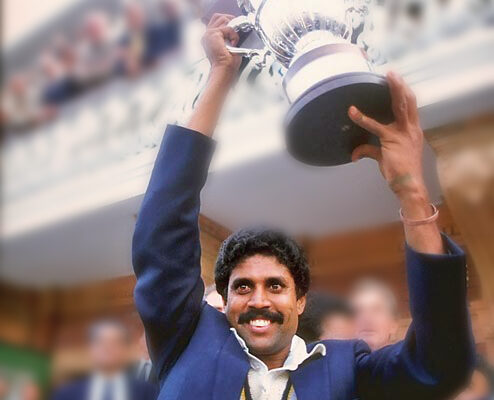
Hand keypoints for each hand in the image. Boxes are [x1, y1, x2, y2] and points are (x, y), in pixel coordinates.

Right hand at [202, 14, 241, 77]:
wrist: (224, 69)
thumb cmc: (227, 63)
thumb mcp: (227, 46)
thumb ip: (227, 35)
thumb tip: (235, 28)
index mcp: (208, 38)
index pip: (216, 21)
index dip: (226, 22)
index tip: (234, 30)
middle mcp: (207, 35)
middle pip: (218, 17)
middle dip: (229, 21)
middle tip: (235, 32)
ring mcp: (209, 34)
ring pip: (223, 19)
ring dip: (232, 29)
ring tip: (233, 40)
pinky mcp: (213, 34)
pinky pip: (228, 27)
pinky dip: (234, 35)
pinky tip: (233, 43)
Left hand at [348, 71, 425, 200]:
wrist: (409, 185)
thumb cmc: (400, 173)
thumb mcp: (384, 158)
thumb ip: (369, 151)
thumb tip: (355, 154)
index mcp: (413, 131)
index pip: (410, 108)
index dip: (405, 94)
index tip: (399, 82)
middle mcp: (411, 129)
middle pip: (409, 101)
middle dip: (401, 86)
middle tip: (393, 73)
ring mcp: (403, 133)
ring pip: (400, 106)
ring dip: (394, 90)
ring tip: (388, 77)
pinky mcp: (391, 140)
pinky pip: (375, 126)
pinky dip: (362, 118)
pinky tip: (353, 111)